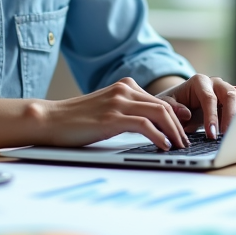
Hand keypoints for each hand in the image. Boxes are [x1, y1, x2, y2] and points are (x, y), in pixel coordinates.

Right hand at [39, 78, 187, 150]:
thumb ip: (128, 112)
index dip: (176, 117)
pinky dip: (159, 137)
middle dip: (178, 127)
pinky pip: (145, 126)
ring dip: (173, 133)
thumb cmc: (77, 120)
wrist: (50, 119)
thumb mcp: (107, 110)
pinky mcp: (112, 118)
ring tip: (179, 147)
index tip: (184, 131)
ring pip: (159, 114)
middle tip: (185, 143)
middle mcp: (124, 90)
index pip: (159, 101)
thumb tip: (152, 126)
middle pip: (164, 107)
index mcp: (124, 86)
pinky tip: (164, 147)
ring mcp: (118, 102)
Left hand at [154, 75, 235, 139]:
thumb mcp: (166, 103)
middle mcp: (215, 82)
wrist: (178, 100)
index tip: (211, 134)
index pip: (209, 98)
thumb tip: (186, 113)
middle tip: (225, 136)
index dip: (211, 117)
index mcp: (199, 81)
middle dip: (229, 116)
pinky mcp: (230, 99)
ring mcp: (225, 89)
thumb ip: (173, 108)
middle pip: (229, 95)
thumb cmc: (173, 102)